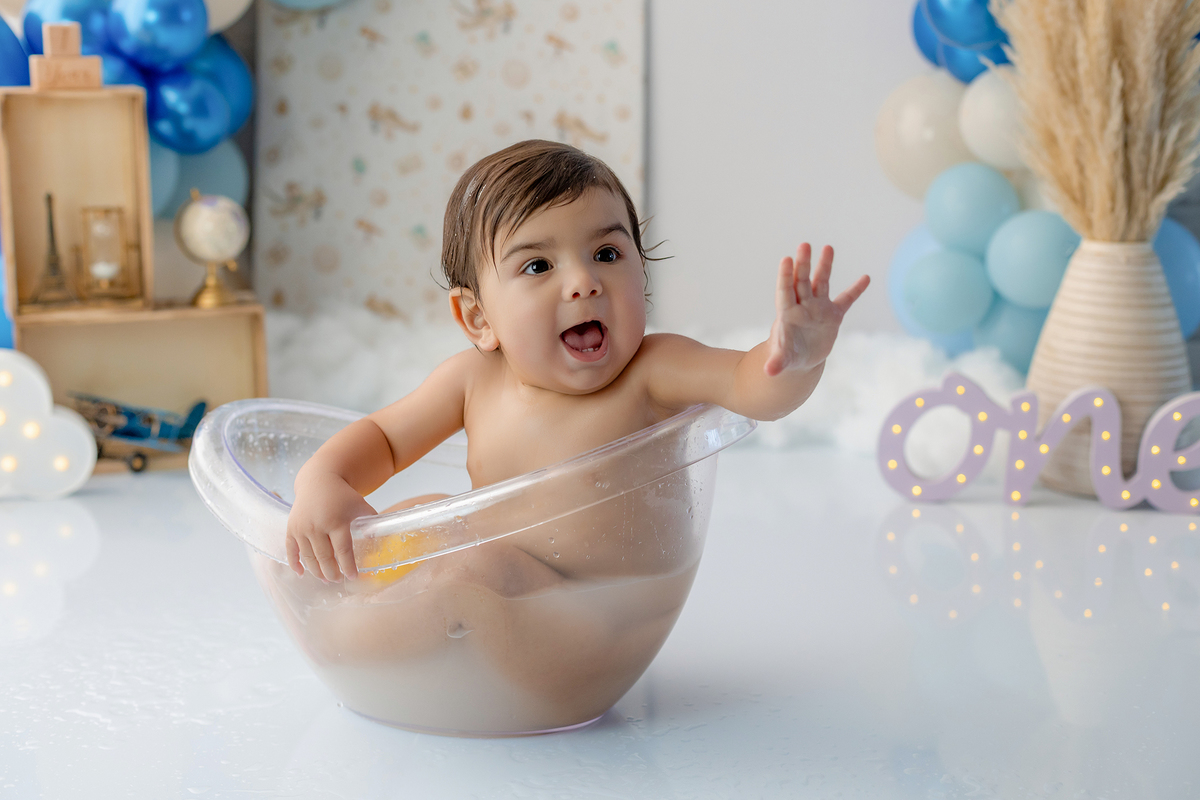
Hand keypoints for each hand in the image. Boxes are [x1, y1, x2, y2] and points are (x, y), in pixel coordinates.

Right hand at [285, 471, 375, 581]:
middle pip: (325, 557)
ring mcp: (302, 528)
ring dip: (316, 571)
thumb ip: (371, 522)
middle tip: (337, 580)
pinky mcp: (291, 528)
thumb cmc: (342, 496)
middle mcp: (317, 526)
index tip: (352, 577)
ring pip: (309, 557)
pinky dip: (295, 563)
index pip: (343, 550)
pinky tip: (300, 573)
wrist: (318, 480)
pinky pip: (291, 550)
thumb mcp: (360, 506)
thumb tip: (378, 542)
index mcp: (337, 521)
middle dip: (332, 573)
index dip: (348, 566)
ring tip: (325, 579)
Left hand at [763, 243, 868, 376]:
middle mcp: (802, 306)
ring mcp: (818, 308)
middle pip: (802, 281)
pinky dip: (856, 290)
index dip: (786, 277)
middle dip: (803, 264)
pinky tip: (866, 277)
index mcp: (787, 313)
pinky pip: (846, 300)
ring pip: (821, 283)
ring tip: (827, 247)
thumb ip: (777, 362)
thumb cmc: (787, 355)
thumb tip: (769, 371)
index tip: (786, 260)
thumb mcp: (782, 360)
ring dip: (824, 266)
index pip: (785, 291)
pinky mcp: (833, 316)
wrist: (801, 359)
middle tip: (804, 245)